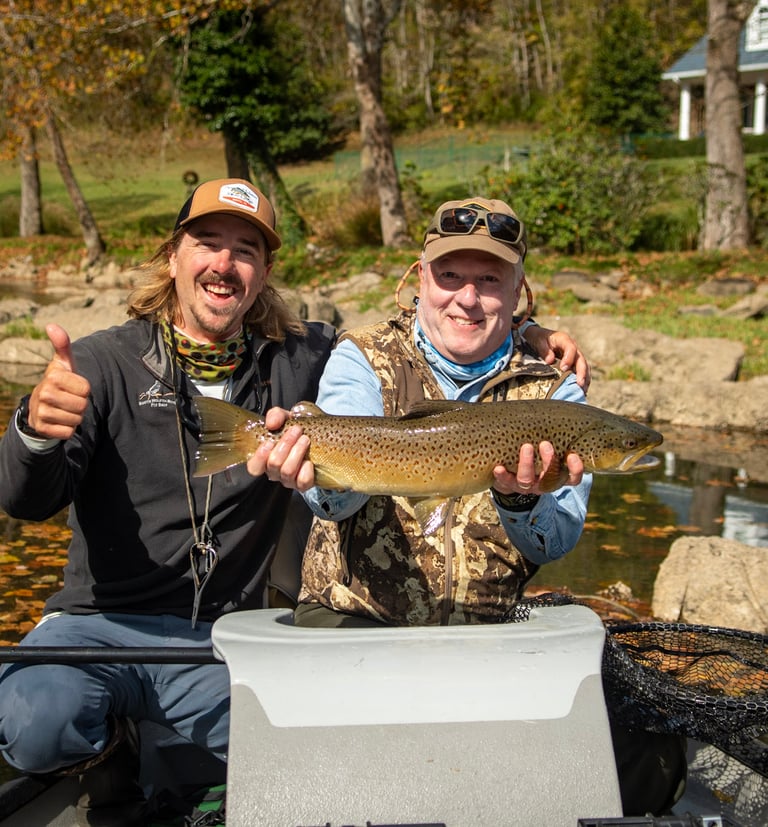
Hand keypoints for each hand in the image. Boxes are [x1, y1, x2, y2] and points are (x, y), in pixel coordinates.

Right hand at [26, 324, 90, 439]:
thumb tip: (51, 325)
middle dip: (80, 404)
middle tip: (68, 400)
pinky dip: (67, 429)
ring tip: (63, 410)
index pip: (86, 388)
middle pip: (83, 405)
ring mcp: (42, 412)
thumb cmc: (59, 383)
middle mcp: (44, 393)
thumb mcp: (63, 364)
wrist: (39, 408)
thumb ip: (62, 345)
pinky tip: (58, 421)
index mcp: (53, 376)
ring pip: (77, 420)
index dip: (83, 389)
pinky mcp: (43, 429)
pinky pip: (69, 432)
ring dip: (75, 417)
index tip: (72, 386)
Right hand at [245, 406, 315, 490]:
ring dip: (297, 452)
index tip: (269, 442)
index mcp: (265, 458)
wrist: (318, 436)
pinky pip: (302, 482)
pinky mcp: (303, 484)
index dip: (259, 457)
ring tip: (305, 439)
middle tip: (296, 430)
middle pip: (273, 464)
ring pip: (287, 471)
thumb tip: (272, 423)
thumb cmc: (296, 429)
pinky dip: (306, 470)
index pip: (254, 467)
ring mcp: (288, 479)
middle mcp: (274, 471)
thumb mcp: (285, 417)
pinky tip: (309, 460)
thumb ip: (275, 415)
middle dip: (286, 444)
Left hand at [492, 441, 583, 494]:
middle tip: (545, 444)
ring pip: (527, 480)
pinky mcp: (509, 484)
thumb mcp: (550, 446)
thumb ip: (557, 436)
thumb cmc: (537, 451)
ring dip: (526, 464)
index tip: (572, 455)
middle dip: (549, 461)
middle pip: (549, 478)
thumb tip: (563, 412)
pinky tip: (498, 467)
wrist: (513, 471)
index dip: (575, 469)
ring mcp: (526, 485)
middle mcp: (543, 483)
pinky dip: (502, 475)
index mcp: (557, 476)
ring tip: (526, 447)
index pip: (572, 478)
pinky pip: (506, 482)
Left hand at [524, 327, 590, 390]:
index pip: (571, 348)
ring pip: (584, 366)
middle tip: (579, 384)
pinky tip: (581, 390)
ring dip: (585, 378)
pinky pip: (581, 371)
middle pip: (581, 359)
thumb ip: (544, 349)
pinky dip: (583, 380)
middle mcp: (572, 347)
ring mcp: (574, 355)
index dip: (569, 358)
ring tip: (583, 390)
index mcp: (564, 339)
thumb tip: (550, 360)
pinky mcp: (574, 363)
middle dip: (582, 372)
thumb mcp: (538, 341)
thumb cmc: (539, 338)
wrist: (541, 337)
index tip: (563, 369)